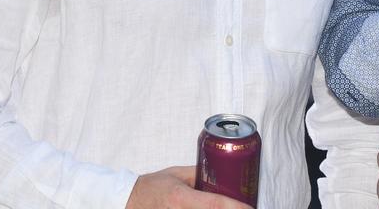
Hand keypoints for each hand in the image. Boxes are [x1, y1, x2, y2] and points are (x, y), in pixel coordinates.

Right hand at [126, 166, 251, 208]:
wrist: (126, 201)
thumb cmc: (151, 187)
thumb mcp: (176, 174)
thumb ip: (199, 174)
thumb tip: (223, 172)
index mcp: (180, 198)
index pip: (215, 204)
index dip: (236, 207)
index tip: (251, 207)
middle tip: (245, 208)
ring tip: (234, 208)